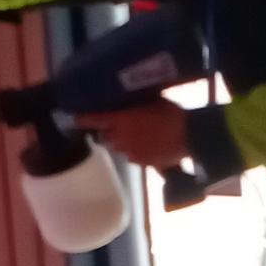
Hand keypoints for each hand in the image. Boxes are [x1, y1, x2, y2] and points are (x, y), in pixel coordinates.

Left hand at [76, 98, 190, 169]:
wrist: (190, 137)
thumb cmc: (172, 114)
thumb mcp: (152, 101)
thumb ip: (135, 105)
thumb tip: (126, 103)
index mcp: (122, 120)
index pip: (95, 120)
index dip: (83, 119)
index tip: (74, 118)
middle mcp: (121, 138)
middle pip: (105, 137)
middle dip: (106, 132)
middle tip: (113, 125)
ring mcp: (131, 153)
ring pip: (118, 148)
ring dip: (120, 142)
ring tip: (133, 135)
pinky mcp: (142, 163)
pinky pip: (131, 156)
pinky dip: (134, 150)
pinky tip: (146, 144)